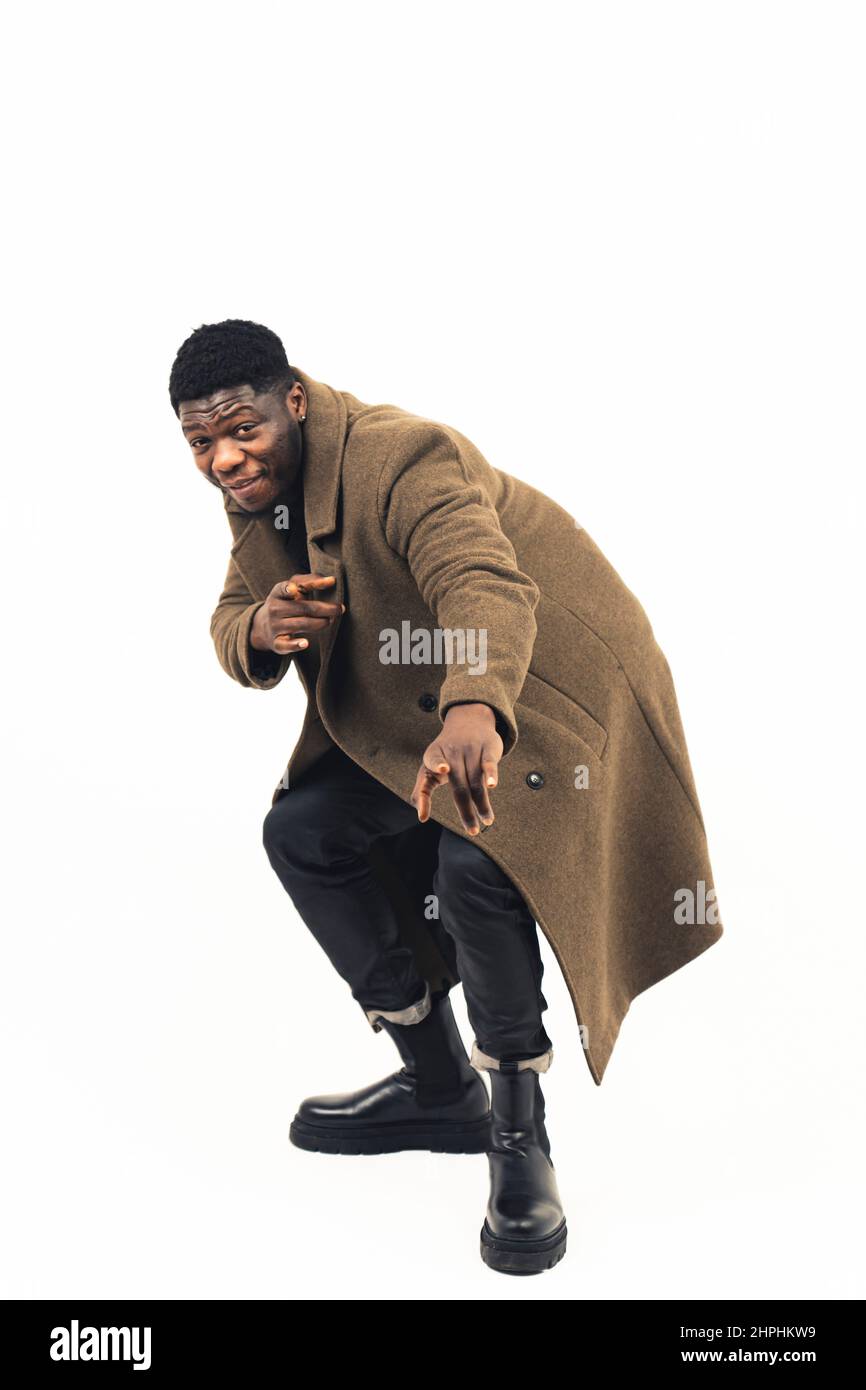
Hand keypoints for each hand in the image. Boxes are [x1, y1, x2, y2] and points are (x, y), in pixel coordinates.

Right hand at [250, 574, 344, 654]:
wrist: (263, 625)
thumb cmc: (286, 602)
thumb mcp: (293, 588)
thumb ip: (311, 580)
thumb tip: (332, 580)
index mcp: (278, 592)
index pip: (285, 588)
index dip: (291, 588)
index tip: (297, 589)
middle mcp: (274, 609)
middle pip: (303, 608)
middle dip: (324, 609)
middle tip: (339, 609)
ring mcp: (275, 626)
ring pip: (300, 625)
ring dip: (318, 623)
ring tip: (329, 621)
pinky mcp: (277, 643)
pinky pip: (286, 645)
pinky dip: (295, 645)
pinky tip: (306, 642)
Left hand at [411, 703, 502, 834]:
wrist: (468, 721)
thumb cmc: (445, 755)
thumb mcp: (428, 768)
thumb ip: (421, 792)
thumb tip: (422, 818)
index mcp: (434, 755)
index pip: (434, 759)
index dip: (438, 764)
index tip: (443, 768)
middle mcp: (452, 751)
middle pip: (459, 786)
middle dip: (466, 810)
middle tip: (471, 831)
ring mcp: (471, 748)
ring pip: (476, 781)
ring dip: (482, 804)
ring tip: (486, 820)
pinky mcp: (488, 747)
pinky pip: (489, 763)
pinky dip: (491, 773)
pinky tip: (492, 785)